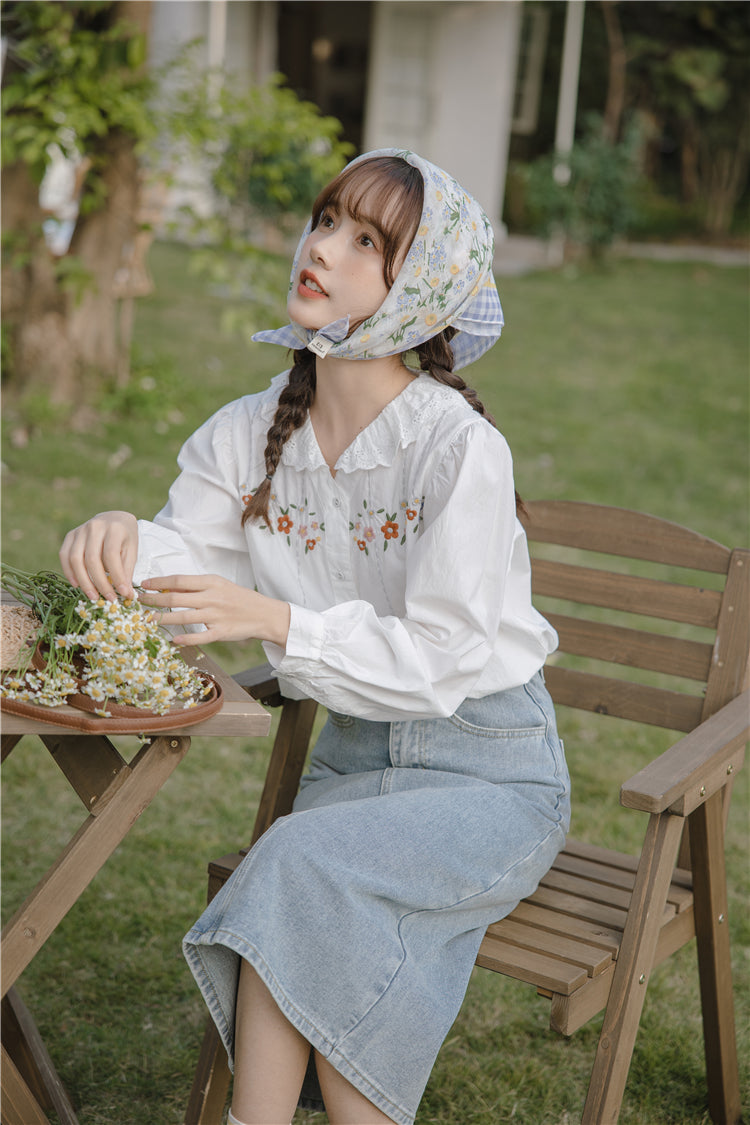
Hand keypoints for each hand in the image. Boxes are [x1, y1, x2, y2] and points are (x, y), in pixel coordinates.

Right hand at [60, 511, 137, 601]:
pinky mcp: (70, 535)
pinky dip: (69, 572)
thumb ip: (127, 570)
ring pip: (75, 559)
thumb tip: (126, 594)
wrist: (115, 519)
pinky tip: (77, 585)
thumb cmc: (125, 538)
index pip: (112, 555)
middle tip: (107, 599)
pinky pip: (64, 555)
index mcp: (114, 528)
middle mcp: (95, 527)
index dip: (116, 576)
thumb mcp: (132, 551)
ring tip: (93, 596)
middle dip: (100, 583)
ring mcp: (80, 530)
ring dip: (83, 581)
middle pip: (92, 559)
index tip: (123, 593)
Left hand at [138, 574, 290, 647]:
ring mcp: (216, 616)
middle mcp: (212, 598)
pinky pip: (200, 636)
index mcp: (211, 582)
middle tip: (137, 601)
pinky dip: (186, 638)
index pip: (179, 580)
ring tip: (146, 619)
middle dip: (154, 600)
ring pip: (183, 617)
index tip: (144, 584)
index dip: (159, 582)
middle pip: (176, 598)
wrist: (264, 614)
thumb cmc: (239, 598)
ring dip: (162, 618)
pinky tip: (173, 640)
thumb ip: (197, 587)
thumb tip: (170, 588)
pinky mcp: (221, 632)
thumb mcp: (220, 585)